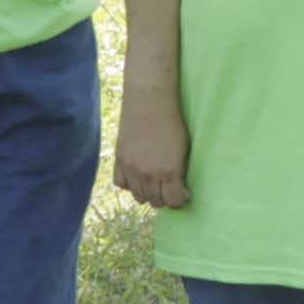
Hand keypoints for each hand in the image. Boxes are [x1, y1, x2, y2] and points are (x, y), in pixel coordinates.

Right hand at [114, 92, 189, 209]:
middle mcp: (149, 174)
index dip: (181, 200)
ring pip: (139, 196)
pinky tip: (138, 177)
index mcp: (169, 171)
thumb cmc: (172, 122)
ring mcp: (132, 168)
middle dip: (165, 198)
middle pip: (156, 201)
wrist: (149, 101)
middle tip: (170, 189)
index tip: (184, 194)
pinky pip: (122, 184)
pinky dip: (130, 185)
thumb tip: (179, 187)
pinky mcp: (120, 160)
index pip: (173, 201)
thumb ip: (180, 171)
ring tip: (155, 184)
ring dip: (148, 194)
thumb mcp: (183, 149)